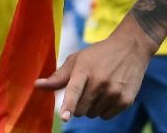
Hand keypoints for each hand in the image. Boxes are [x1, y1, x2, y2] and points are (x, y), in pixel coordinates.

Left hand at [35, 20, 156, 121]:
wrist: (130, 49)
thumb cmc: (97, 55)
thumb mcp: (76, 60)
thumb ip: (58, 77)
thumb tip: (36, 85)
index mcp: (84, 70)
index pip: (74, 90)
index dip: (69, 105)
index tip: (65, 117)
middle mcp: (100, 82)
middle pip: (80, 109)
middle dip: (77, 105)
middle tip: (84, 90)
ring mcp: (114, 92)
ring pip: (92, 114)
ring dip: (91, 107)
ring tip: (98, 89)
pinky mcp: (126, 100)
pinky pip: (106, 116)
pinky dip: (103, 110)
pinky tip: (108, 94)